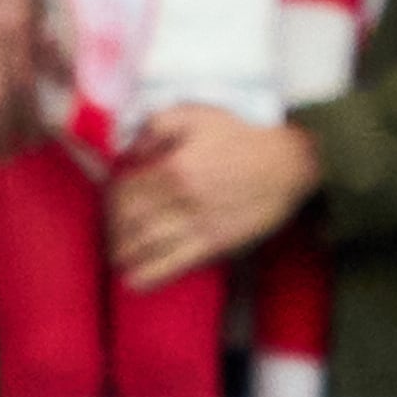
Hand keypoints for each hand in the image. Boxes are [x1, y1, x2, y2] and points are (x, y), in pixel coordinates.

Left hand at [110, 106, 322, 286]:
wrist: (287, 164)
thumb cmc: (241, 136)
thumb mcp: (194, 115)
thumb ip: (154, 129)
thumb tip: (128, 152)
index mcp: (171, 166)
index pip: (122, 190)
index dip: (109, 200)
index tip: (110, 203)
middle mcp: (179, 198)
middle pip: (128, 221)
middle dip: (112, 229)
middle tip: (111, 231)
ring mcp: (196, 224)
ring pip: (144, 246)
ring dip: (123, 254)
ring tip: (117, 255)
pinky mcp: (214, 243)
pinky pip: (172, 265)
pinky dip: (148, 276)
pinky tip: (134, 280)